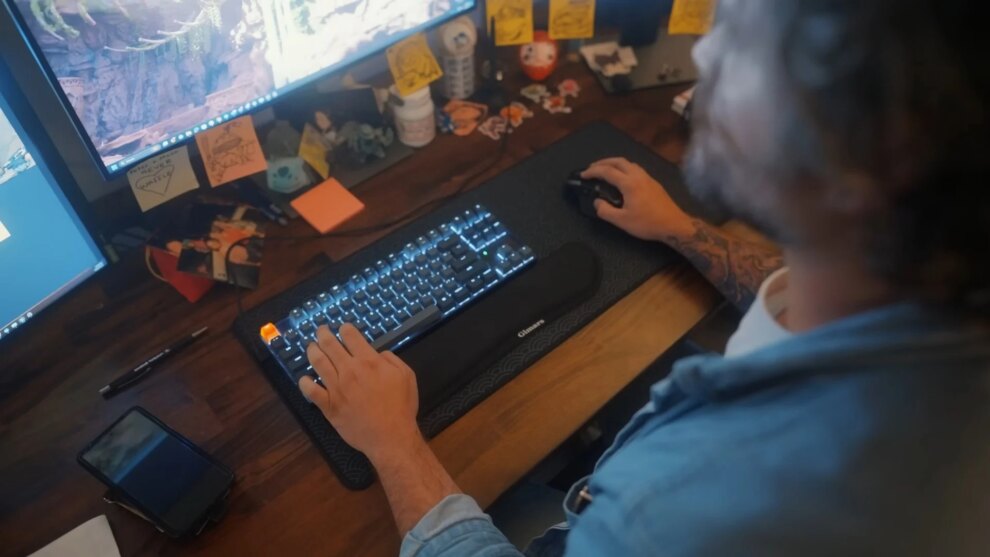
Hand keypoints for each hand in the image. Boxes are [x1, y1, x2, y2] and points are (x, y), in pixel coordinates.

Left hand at [299, 324, 420, 462]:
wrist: (390, 437)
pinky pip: (311, 391)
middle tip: (321, 331)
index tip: (343, 329)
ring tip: (311, 346)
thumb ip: (391, 359)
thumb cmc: (401, 406)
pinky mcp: (328, 405)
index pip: (350, 336)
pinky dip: (305, 382)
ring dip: (312, 351)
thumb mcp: (406, 376)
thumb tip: (378, 353)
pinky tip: (305, 378)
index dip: (345, 329)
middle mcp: (349, 370)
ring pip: (318, 362)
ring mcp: (336, 388)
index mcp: (368, 361)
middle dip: (323, 334)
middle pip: (330, 345)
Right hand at [582, 158, 692, 241]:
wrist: (673, 224)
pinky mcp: (653, 182)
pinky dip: (624, 168)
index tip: (583, 174)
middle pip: (618, 161)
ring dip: (615, 163)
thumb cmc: (647, 223)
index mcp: (629, 183)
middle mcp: (638, 176)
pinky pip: (636, 168)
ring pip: (629, 163)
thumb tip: (597, 202)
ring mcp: (648, 178)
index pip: (607, 171)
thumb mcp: (622, 221)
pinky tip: (623, 177)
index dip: (593, 172)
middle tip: (592, 168)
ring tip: (606, 170)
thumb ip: (605, 211)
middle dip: (603, 162)